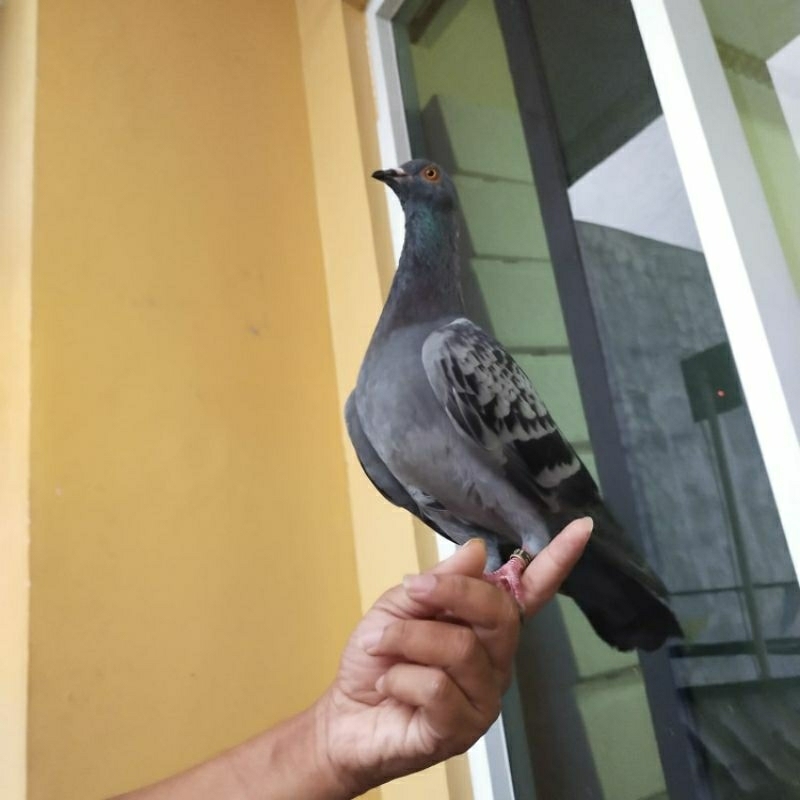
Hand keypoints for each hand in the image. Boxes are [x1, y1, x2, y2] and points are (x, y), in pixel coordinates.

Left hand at [315, 518, 591, 795]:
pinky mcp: (463, 729)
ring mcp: (484, 697)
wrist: (344, 715)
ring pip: (461, 649)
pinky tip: (388, 684)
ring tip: (381, 646)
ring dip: (409, 638)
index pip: (530, 591)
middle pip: (499, 613)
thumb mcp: (400, 605)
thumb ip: (440, 581)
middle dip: (451, 593)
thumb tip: (479, 548)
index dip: (557, 560)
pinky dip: (401, 677)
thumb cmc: (377, 656)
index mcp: (485, 625)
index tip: (582, 526)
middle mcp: (496, 660)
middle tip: (413, 591)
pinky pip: (439, 689)